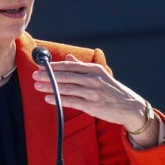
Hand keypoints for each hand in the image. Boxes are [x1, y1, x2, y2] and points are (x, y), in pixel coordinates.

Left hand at [32, 54, 160, 147]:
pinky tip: (48, 98)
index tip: (41, 66)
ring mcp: (92, 93)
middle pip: (66, 76)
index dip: (54, 66)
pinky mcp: (92, 106)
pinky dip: (58, 99)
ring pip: (67, 88)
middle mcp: (93, 79)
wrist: (129, 107)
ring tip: (37, 86)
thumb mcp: (100, 75)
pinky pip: (71, 101)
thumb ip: (82, 66)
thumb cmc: (112, 91)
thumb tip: (68, 58)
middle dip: (48, 75)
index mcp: (94, 70)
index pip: (70, 66)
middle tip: (34, 76)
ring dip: (50, 87)